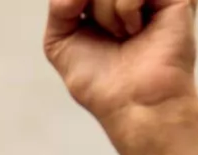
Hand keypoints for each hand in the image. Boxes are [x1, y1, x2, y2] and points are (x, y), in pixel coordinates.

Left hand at [44, 0, 197, 154]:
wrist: (132, 102)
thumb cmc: (100, 80)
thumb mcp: (60, 39)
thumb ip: (60, 4)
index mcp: (107, 0)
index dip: (74, 2)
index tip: (73, 14)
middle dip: (89, 6)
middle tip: (107, 33)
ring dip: (105, 11)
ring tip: (123, 35)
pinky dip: (124, 9)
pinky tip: (138, 30)